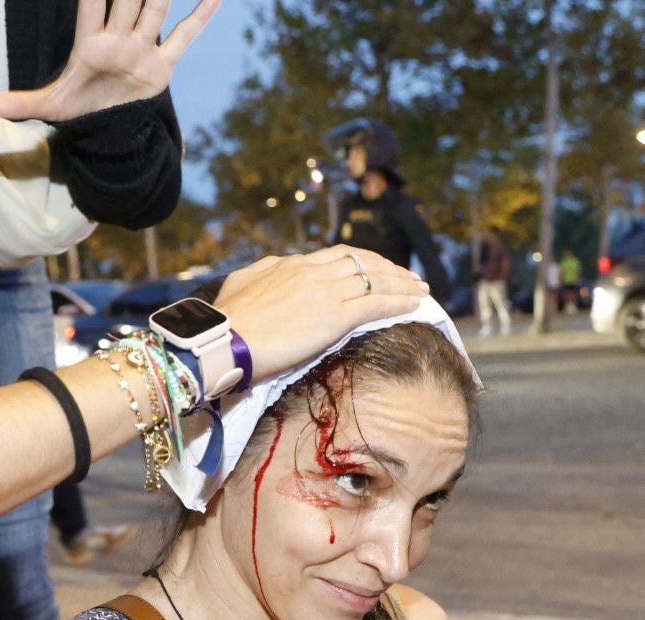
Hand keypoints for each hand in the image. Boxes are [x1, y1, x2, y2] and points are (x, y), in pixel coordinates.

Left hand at [0, 0, 217, 121]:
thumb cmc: (78, 107)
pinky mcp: (162, 66)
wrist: (108, 127)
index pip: (91, 0)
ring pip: (155, 6)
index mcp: (90, 43)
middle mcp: (119, 38)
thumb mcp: (48, 107)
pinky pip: (183, 37)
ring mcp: (141, 49)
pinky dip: (199, 17)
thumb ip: (18, 103)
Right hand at [214, 247, 430, 382]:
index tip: (378, 268)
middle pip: (363, 263)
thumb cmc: (227, 319)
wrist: (223, 338)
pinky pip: (376, 303)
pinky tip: (416, 304)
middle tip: (410, 277)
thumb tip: (275, 267)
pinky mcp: (334, 316)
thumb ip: (264, 272)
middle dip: (390, 269)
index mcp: (293, 265)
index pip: (339, 257)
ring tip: (422, 288)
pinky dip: (400, 301)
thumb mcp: (243, 283)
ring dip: (402, 283)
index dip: (364, 262)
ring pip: (375, 280)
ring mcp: (326, 292)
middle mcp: (314, 272)